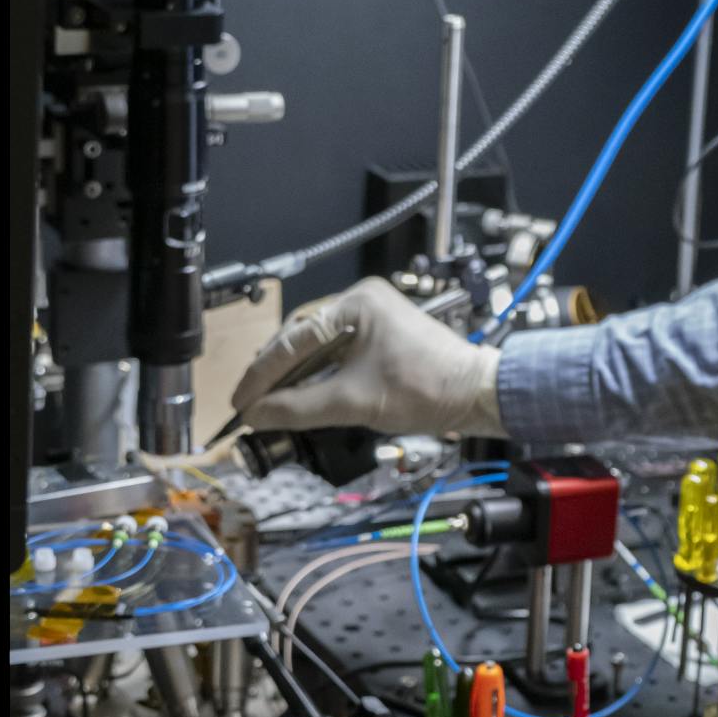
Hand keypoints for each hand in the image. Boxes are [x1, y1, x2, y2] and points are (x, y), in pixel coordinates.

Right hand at [227, 276, 501, 439]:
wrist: (477, 395)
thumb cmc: (429, 389)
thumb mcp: (354, 402)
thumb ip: (299, 408)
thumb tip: (257, 415)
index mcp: (356, 303)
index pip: (293, 339)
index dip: (262, 375)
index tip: (241, 401)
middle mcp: (361, 301)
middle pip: (300, 338)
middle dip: (273, 373)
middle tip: (249, 402)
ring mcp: (372, 317)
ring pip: (316, 347)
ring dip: (293, 376)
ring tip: (268, 402)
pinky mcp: (380, 335)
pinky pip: (335, 352)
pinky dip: (315, 375)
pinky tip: (299, 394)